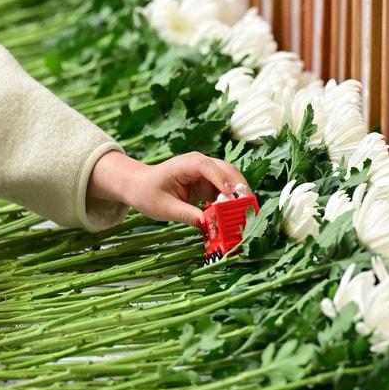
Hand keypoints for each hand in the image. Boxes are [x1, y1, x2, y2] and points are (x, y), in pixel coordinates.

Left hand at [87, 149, 249, 227]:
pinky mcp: (209, 183)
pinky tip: (235, 218)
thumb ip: (186, 215)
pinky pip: (225, 193)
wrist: (139, 186)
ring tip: (246, 216)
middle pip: (228, 172)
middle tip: (249, 210)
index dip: (223, 181)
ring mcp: (207, 173)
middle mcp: (201, 164)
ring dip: (239, 198)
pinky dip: (232, 204)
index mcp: (187, 164)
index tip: (234, 198)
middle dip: (240, 190)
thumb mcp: (165, 208)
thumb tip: (207, 224)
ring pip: (231, 182)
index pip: (209, 168)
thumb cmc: (148, 193)